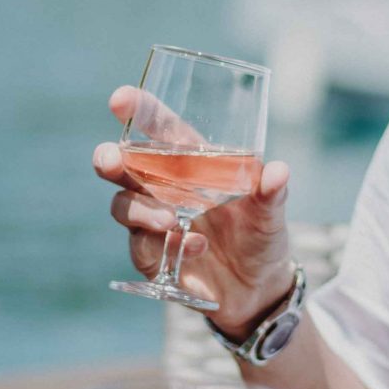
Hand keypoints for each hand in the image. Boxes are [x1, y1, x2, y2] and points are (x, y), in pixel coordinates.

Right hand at [93, 86, 294, 332]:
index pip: (160, 129)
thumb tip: (278, 171)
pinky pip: (143, 246)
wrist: (259, 289)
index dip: (139, 110)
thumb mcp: (271, 213)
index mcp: (191, 163)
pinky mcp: (152, 257)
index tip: (120, 99)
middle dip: (110, 159)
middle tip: (110, 160)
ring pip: (123, 206)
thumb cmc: (262, 236)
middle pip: (122, 166)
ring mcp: (154, 222)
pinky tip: (196, 246)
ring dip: (140, 210)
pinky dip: (166, 243)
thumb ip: (272, 193)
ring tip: (171, 219)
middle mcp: (164, 188)